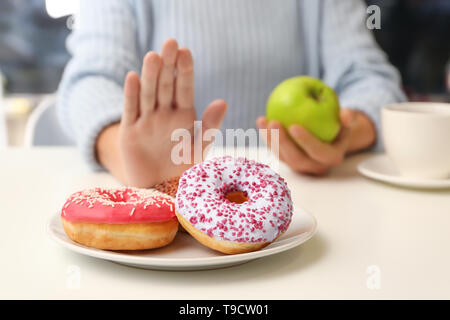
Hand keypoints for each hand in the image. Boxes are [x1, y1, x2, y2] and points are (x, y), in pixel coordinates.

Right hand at [97, 39, 226, 186]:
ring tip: (153, 56)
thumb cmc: (182, 167)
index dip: (184, 70)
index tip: (186, 51)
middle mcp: (164, 114)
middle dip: (168, 65)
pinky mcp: (130, 132)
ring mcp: (146, 121)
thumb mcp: (198, 147)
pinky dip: (131, 96)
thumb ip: (209, 126)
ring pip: (148, 94)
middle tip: (170, 42)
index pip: (184, 89)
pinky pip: (131, 111)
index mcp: (183, 115)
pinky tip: (132, 77)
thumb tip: (223, 101)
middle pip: (165, 86)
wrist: (159, 188)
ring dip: (150, 76)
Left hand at [256, 109, 374, 175]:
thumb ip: (348, 117)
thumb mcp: (346, 121)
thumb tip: (346, 114)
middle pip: (296, 158)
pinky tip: (261, 120)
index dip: (306, 141)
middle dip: (282, 142)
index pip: (318, 152)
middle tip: (274, 122)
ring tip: (263, 121)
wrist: (330, 137)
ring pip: (282, 156)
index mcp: (330, 158)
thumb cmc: (338, 125)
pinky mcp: (287, 161)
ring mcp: (299, 166)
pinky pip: (275, 150)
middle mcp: (314, 166)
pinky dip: (267, 137)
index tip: (294, 126)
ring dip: (270, 139)